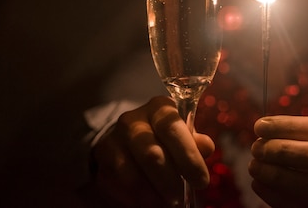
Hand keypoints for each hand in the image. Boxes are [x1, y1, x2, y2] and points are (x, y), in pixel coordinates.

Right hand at [90, 96, 214, 206]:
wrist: (127, 138)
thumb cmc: (163, 137)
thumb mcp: (182, 135)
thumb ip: (195, 142)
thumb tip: (206, 147)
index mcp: (159, 109)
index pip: (173, 129)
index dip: (188, 156)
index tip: (201, 181)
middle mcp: (133, 120)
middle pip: (151, 154)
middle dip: (169, 182)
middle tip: (180, 200)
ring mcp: (114, 139)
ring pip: (132, 174)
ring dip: (151, 194)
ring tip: (165, 203)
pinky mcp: (101, 159)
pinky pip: (116, 185)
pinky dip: (135, 199)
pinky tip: (148, 202)